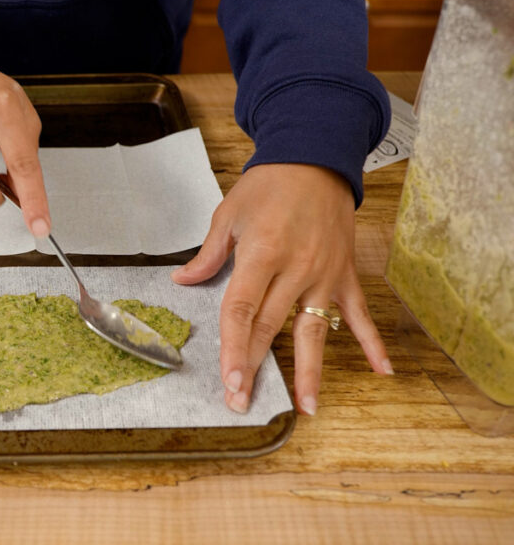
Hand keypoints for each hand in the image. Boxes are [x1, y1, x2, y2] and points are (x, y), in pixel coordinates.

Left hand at [171, 164, 392, 415]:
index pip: (242, 310)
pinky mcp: (344, 274)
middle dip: (256, 368)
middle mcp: (295, 269)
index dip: (234, 348)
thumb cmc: (268, 185)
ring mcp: (324, 275)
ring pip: (314, 331)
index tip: (230, 381)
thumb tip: (183, 281)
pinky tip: (382, 371)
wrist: (315, 158)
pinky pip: (358, 313)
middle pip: (271, 328)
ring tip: (306, 407)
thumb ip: (209, 255)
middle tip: (243, 403)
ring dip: (310, 372)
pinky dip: (371, 342)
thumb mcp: (229, 215)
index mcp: (262, 254)